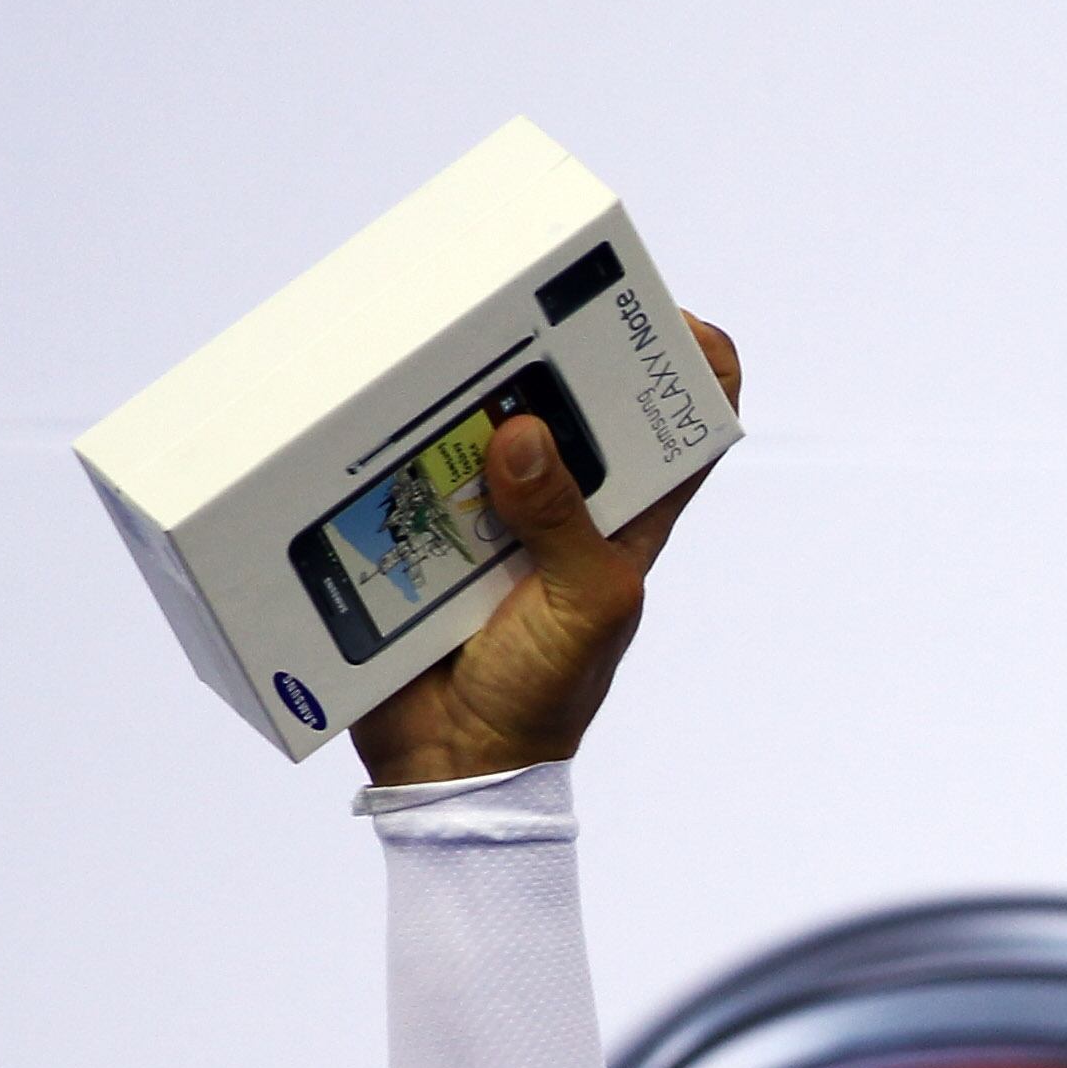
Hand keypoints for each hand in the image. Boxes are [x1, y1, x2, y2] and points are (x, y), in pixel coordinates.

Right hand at [349, 315, 741, 787]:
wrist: (456, 759)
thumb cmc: (548, 690)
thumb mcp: (584, 604)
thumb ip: (563, 523)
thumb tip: (523, 433)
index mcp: (629, 518)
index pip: (685, 429)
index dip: (692, 366)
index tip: (664, 317)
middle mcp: (565, 501)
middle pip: (573, 402)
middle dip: (552, 352)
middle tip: (518, 308)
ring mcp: (494, 511)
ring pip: (483, 424)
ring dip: (461, 392)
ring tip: (439, 350)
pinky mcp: (429, 527)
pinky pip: (411, 468)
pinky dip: (394, 443)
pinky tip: (374, 409)